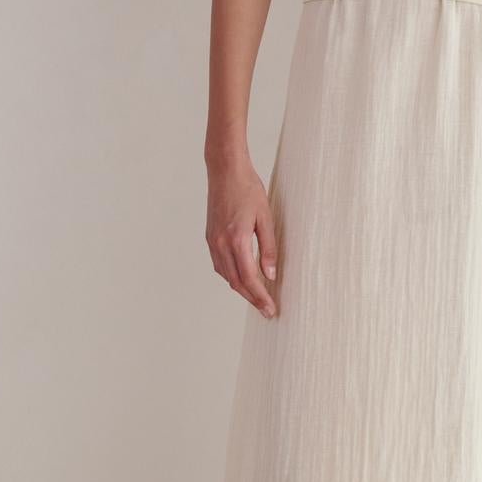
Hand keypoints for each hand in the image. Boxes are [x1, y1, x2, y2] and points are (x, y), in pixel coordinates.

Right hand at [206, 156, 278, 317]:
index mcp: (237, 239)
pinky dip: (231, 276)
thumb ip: (269, 248)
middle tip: (266, 310)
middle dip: (252, 298)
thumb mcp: (266, 217)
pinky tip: (242, 278)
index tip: (270, 309)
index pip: (249, 278)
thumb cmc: (248, 189)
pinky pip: (219, 265)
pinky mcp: (210, 237)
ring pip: (226, 276)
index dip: (260, 296)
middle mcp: (221, 244)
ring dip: (241, 289)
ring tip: (257, 297)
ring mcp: (212, 241)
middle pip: (236, 282)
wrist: (225, 171)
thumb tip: (271, 274)